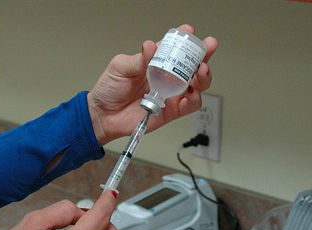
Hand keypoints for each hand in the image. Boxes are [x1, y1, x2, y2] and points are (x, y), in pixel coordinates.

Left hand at [87, 24, 218, 144]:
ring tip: (201, 70)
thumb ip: (138, 59)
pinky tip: (193, 91)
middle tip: (207, 47)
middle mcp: (167, 78)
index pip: (174, 49)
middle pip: (191, 65)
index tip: (189, 32)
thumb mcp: (120, 67)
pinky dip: (195, 97)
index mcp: (155, 63)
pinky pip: (190, 105)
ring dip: (203, 76)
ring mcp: (171, 94)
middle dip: (203, 55)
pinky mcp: (172, 111)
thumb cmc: (109, 89)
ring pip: (197, 84)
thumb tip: (150, 46)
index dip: (184, 40)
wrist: (104, 115)